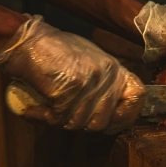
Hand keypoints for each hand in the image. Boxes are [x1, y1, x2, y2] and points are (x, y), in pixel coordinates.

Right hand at [0, 16, 144, 133]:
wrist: (28, 41)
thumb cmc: (54, 52)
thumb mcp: (90, 63)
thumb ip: (103, 85)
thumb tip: (109, 115)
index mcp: (114, 68)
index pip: (138, 96)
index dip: (126, 116)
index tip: (111, 124)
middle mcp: (106, 74)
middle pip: (103, 121)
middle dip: (82, 125)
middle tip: (65, 117)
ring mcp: (89, 82)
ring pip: (80, 123)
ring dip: (61, 122)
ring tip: (48, 109)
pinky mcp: (68, 89)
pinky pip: (60, 119)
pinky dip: (44, 118)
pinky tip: (36, 109)